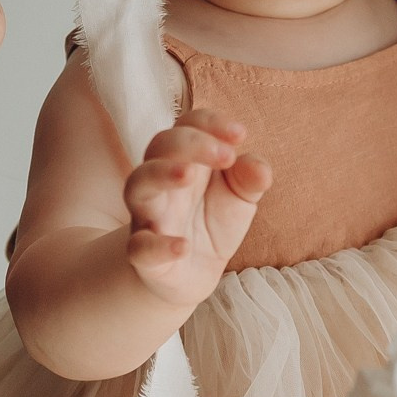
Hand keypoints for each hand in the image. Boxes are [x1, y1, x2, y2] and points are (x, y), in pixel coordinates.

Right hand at [123, 109, 270, 309]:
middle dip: (191, 143)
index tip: (240, 135)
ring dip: (160, 174)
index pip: (187, 125)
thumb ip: (250, 178)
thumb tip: (259, 169)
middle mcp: (160, 182)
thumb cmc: (211, 221)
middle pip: (159, 146)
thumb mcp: (240, 197)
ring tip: (188, 174)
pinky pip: (140, 248)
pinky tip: (183, 247)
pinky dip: (158, 246)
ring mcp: (149, 217)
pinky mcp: (145, 256)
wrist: (191, 273)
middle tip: (226, 156)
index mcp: (184, 159)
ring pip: (138, 185)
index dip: (210, 124)